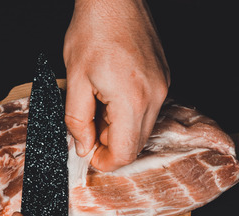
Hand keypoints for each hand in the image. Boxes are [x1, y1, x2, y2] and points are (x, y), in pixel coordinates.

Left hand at [64, 0, 169, 171]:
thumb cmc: (93, 30)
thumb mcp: (75, 79)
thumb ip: (78, 120)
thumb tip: (84, 146)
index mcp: (132, 101)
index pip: (125, 152)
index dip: (104, 161)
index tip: (88, 153)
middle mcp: (154, 97)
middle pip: (136, 144)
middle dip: (111, 144)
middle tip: (88, 126)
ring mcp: (163, 87)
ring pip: (143, 127)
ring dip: (120, 127)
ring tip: (98, 103)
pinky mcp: (164, 78)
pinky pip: (148, 109)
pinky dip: (129, 111)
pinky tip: (111, 91)